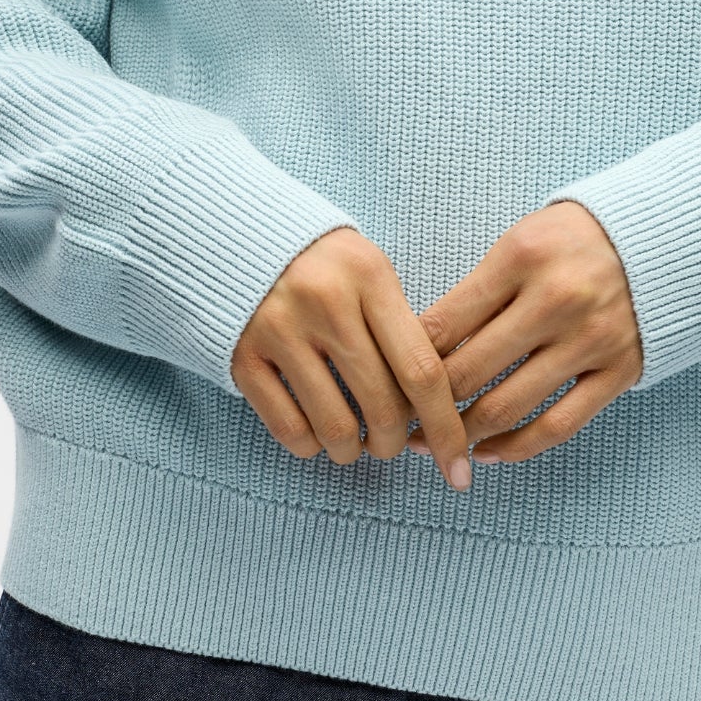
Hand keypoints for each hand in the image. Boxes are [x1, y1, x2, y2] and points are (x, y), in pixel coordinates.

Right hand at [231, 227, 471, 491]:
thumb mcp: (372, 272)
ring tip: (355, 442)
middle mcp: (325, 303)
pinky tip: (317, 434)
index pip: (421, 369)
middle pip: (382, 406)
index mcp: (370, 277)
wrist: (241, 233)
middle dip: (395, 442)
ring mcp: (279, 330)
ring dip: (353, 450)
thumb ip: (403, 329)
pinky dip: (311, 446)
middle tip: (392, 443)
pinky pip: (289, 429)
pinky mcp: (243, 356)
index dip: (445, 427)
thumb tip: (433, 410)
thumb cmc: (327, 264)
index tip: (459, 467)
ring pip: (336, 427)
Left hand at [410, 202, 641, 463]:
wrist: (665, 237)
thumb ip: (478, 291)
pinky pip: (559, 425)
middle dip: (424, 406)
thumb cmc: (574, 241)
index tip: (384, 383)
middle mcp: (555, 300)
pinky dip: (518, 447)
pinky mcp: (618, 372)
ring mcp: (590, 340)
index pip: (443, 324)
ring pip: (508, 406)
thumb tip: (419, 350)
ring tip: (436, 443)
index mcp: (521, 257)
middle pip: (468, 372)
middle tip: (398, 423)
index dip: (404, 362)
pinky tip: (490, 452)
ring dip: (463, 434)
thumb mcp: (520, 241)